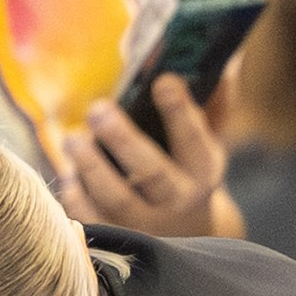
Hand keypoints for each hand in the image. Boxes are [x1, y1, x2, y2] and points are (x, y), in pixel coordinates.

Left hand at [57, 78, 244, 238]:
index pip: (194, 139)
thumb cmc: (188, 168)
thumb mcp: (208, 137)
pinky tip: (68, 175)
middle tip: (97, 108)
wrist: (185, 231)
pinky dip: (77, 200)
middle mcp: (177, 200)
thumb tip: (226, 57)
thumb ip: (215, 99)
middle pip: (151, 172)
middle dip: (123, 139)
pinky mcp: (119, 239)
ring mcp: (147, 224)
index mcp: (203, 170)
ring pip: (117, 198)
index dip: (180, 111)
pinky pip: (94, 222)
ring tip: (74, 140)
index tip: (163, 81)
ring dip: (92, 167)